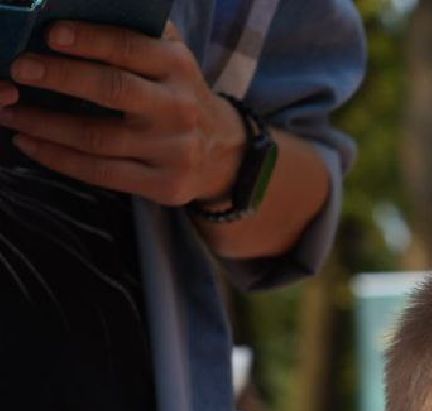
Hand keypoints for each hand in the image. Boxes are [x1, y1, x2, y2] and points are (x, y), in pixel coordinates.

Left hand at [0, 22, 244, 203]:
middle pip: (114, 91)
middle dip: (61, 78)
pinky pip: (101, 174)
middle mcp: (179, 108)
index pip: (130, 48)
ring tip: (9, 111)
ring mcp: (174, 151)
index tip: (51, 34)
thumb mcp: (168, 58)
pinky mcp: (164, 185)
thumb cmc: (175, 94)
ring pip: (98, 138)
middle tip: (20, 69)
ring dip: (45, 124)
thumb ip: (133, 35)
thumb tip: (70, 12)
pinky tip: (29, 143)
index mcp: (178, 67)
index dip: (90, 40)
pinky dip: (58, 159)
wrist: (223, 153)